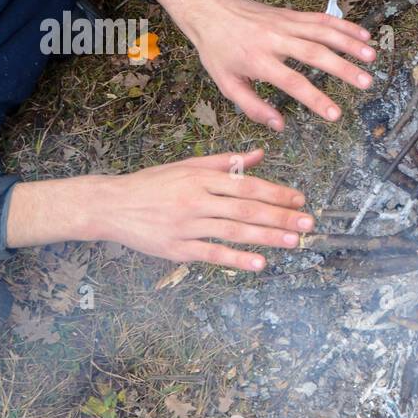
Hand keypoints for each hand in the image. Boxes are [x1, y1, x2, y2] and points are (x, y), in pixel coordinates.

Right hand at [6, 149, 314, 271]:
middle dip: (280, 217)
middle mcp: (196, 200)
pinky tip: (259, 263)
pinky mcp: (176, 248)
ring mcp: (186, 225)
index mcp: (200, 178)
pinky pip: (211, 254)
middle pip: (245, 209)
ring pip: (233, 232)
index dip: (275, 193)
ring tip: (294, 242)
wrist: (110, 205)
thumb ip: (225, 162)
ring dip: (266, 237)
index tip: (299, 200)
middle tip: (308, 223)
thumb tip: (259, 154)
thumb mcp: (187, 166)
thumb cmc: (152, 184)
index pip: (246, 185)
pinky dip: (236, 259)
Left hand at [143, 0, 376, 128]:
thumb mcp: (225, 83)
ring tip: (372, 56)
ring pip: (322, 32)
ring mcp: (284, 24)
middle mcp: (274, 39)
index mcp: (258, 60)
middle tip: (366, 83)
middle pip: (315, 54)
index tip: (335, 113)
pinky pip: (321, 19)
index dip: (315, 99)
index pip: (292, 82)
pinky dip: (343, 26)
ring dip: (349, 43)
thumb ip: (252, 106)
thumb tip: (278, 125)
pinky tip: (363, 35)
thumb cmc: (217, 50)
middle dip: (343, 68)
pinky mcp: (290, 14)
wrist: (210, 9)